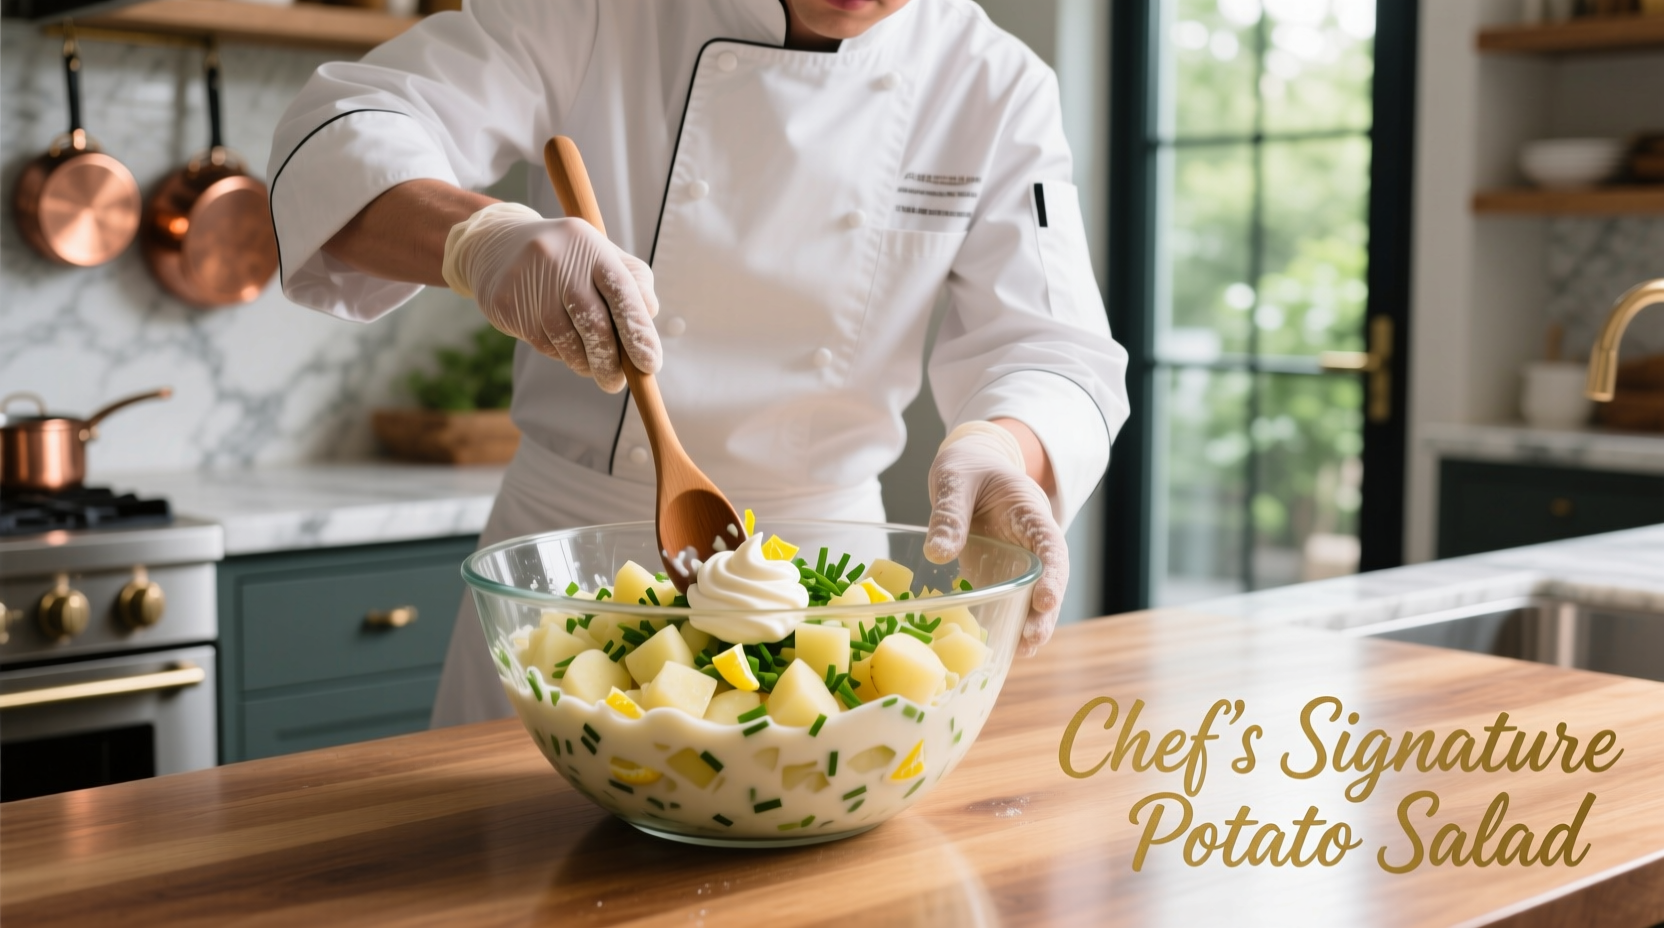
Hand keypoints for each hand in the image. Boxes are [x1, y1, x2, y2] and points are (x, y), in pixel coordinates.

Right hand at [442, 203, 659, 392]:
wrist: (499, 246)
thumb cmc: (570, 261)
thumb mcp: (604, 260)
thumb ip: (634, 288)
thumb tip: (648, 324)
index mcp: (592, 247)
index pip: (622, 293)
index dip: (638, 332)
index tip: (650, 364)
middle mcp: (559, 260)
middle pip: (595, 324)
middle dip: (610, 362)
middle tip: (616, 383)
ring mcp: (529, 281)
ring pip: (568, 341)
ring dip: (585, 363)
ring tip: (591, 366)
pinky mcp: (507, 303)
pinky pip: (543, 344)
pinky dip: (560, 354)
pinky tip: (563, 346)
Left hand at [923, 422, 1067, 654]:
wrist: (971, 461)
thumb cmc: (968, 465)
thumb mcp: (955, 479)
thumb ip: (950, 513)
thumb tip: (938, 554)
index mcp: (1029, 511)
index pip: (1050, 545)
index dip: (1053, 574)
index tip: (1045, 599)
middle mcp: (1031, 539)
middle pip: (1049, 578)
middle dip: (1045, 612)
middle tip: (1031, 641)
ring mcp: (1017, 557)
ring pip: (1032, 593)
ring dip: (1029, 622)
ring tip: (1020, 652)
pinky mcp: (999, 569)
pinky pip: (1008, 597)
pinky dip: (1006, 620)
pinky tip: (998, 645)